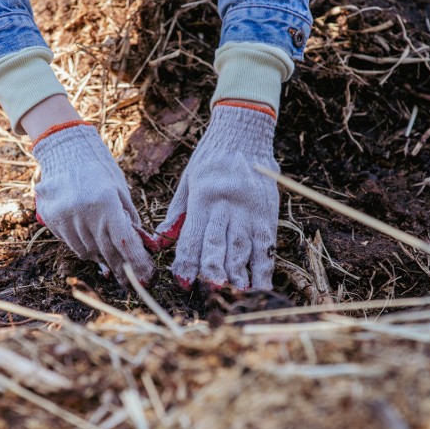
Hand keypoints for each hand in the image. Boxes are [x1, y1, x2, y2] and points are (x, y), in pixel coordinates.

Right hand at [32, 122, 154, 284]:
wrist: (65, 152)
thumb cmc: (99, 170)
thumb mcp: (120, 190)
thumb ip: (129, 217)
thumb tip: (140, 245)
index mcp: (106, 202)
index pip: (125, 241)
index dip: (137, 262)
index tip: (146, 275)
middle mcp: (84, 212)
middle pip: (107, 251)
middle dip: (120, 267)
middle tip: (130, 279)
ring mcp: (65, 217)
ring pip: (87, 251)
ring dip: (102, 258)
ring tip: (111, 261)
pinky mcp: (52, 219)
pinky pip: (71, 244)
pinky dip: (84, 248)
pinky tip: (92, 246)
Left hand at [153, 101, 279, 289]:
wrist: (245, 133)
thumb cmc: (210, 159)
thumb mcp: (188, 180)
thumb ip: (177, 213)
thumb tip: (161, 240)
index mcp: (204, 196)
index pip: (194, 235)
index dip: (189, 260)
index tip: (183, 282)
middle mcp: (228, 205)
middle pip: (220, 245)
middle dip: (214, 271)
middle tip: (210, 293)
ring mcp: (251, 211)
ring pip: (244, 248)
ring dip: (239, 274)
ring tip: (235, 295)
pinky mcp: (269, 215)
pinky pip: (266, 246)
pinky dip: (264, 269)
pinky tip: (261, 287)